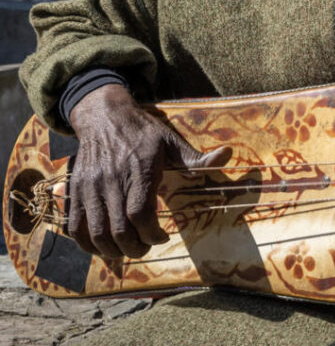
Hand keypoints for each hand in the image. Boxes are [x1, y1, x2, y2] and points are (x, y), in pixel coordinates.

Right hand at [67, 85, 229, 257]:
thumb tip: (227, 156)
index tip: (162, 236)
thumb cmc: (143, 132)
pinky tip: (102, 246)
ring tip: (127, 249)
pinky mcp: (75, 190)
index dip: (152, 233)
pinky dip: (86, 243)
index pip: (140, 213)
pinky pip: (74, 226)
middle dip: (135, 247)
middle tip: (146, 247)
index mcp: (139, 170)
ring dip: (112, 249)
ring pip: (95, 232)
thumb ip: (197, 158)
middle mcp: (111, 180)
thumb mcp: (172, 141)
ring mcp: (90, 187)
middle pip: (118, 229)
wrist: (104, 116)